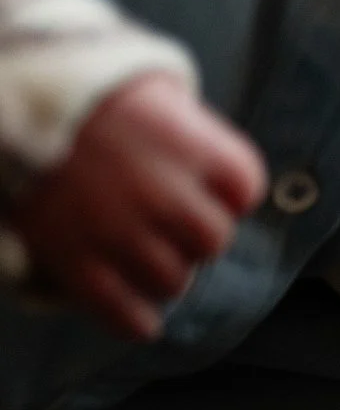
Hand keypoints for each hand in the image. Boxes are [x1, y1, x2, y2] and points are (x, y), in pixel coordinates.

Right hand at [8, 71, 265, 339]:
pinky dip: (136, 320)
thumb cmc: (83, 92)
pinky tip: (140, 316)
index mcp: (187, 144)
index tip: (215, 192)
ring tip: (147, 260)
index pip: (246, 186)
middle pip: (213, 239)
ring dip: (165, 275)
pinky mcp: (73, 258)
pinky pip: (123, 312)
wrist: (4, 97)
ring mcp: (118, 228)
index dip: (231, 193)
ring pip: (173, 281)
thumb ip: (190, 127)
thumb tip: (211, 165)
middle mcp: (161, 190)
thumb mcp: (149, 88)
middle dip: (198, 237)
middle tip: (176, 228)